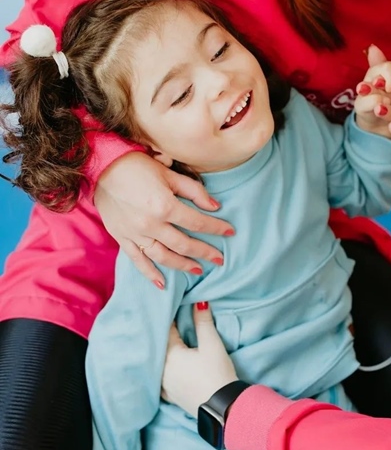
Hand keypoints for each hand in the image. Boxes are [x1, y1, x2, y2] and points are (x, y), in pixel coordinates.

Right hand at [94, 151, 234, 285]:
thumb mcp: (169, 173)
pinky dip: (150, 273)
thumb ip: (194, 191)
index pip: (197, 222)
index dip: (216, 228)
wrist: (101, 167)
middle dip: (204, 252)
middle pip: (183, 244)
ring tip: (198, 270)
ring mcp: (135, 233)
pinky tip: (162, 283)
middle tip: (219, 259)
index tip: (230, 232)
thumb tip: (215, 206)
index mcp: (164, 206)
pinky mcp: (121, 238)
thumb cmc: (137, 166)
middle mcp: (150, 224)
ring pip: (163, 256)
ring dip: (183, 265)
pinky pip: (138, 260)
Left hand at [161, 303, 238, 416]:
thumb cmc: (217, 374)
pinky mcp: (169, 396)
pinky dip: (161, 370)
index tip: (170, 307)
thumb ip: (203, 322)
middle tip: (166, 322)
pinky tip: (164, 368)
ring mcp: (163, 385)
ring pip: (157, 363)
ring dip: (161, 353)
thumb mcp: (212, 345)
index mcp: (170, 355)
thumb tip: (199, 302)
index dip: (169, 318)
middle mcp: (161, 370)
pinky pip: (159, 379)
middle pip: (159, 347)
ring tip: (165, 343)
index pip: (166, 330)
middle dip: (163, 335)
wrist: (222, 408)